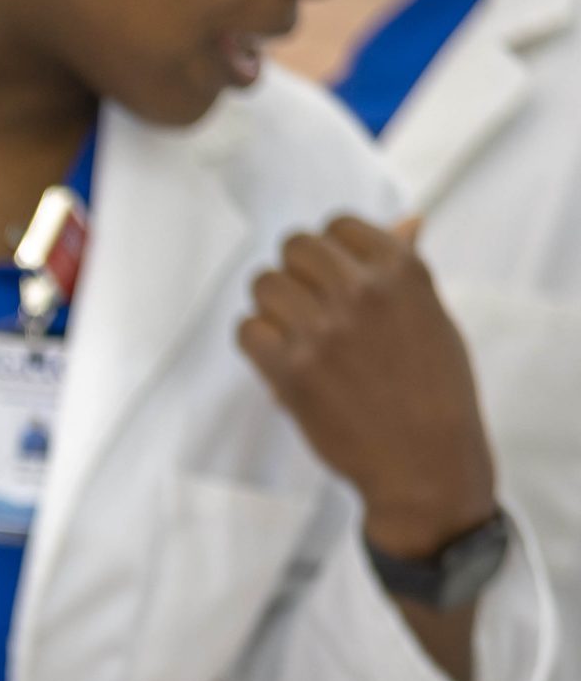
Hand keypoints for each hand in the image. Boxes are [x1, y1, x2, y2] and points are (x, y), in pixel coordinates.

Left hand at [237, 217, 499, 565]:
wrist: (424, 461)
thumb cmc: (434, 390)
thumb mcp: (434, 318)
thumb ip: (404, 270)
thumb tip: (405, 219)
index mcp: (401, 271)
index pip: (338, 225)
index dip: (329, 250)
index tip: (333, 277)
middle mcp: (361, 291)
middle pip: (294, 247)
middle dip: (295, 273)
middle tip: (307, 305)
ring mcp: (323, 329)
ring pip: (264, 284)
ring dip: (271, 306)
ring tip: (293, 333)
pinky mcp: (291, 369)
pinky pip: (246, 330)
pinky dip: (256, 343)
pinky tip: (277, 358)